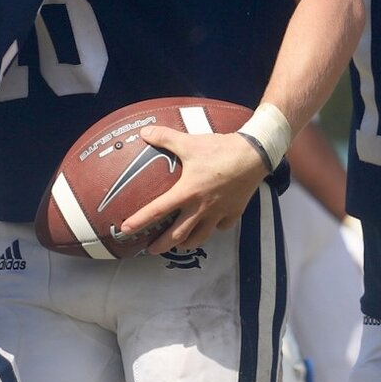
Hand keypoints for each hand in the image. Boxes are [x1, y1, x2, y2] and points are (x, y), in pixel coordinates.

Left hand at [120, 126, 268, 253]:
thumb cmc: (220, 150)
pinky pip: (222, 227)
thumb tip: (145, 131)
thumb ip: (165, 138)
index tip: (126, 230)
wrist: (255, 154)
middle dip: (162, 245)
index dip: (139, 221)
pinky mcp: (234, 212)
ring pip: (200, 237)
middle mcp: (201, 207)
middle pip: (177, 235)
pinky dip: (214, 228)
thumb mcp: (190, 142)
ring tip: (178, 244)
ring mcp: (218, 213)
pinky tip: (211, 225)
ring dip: (186, 243)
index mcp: (187, 192)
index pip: (158, 210)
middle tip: (150, 250)